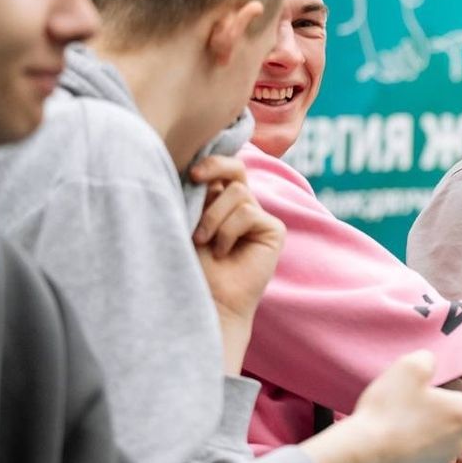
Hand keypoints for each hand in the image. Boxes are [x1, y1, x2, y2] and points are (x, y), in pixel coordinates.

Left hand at [189, 155, 284, 371]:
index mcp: (218, 202)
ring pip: (237, 193)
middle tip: (195, 177)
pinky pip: (248, 213)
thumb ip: (197, 196)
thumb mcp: (187, 223)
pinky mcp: (273, 230)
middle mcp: (241, 206)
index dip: (210, 162)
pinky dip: (229, 232)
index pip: (220, 169)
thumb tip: (196, 168)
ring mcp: (259, 218)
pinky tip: (223, 252)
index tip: (189, 172)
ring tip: (204, 242)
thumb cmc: (192, 266)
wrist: (207, 300)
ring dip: (213, 217)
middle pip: (236, 169)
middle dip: (216, 167)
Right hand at [303, 350, 461, 462]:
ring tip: (400, 415)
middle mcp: (458, 442)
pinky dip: (413, 444)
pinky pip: (424, 454)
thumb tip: (430, 366)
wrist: (358, 459)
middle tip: (424, 395)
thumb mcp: (408, 368)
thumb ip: (428, 361)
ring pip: (443, 437)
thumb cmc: (388, 413)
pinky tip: (391, 435)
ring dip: (430, 426)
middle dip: (451, 407)